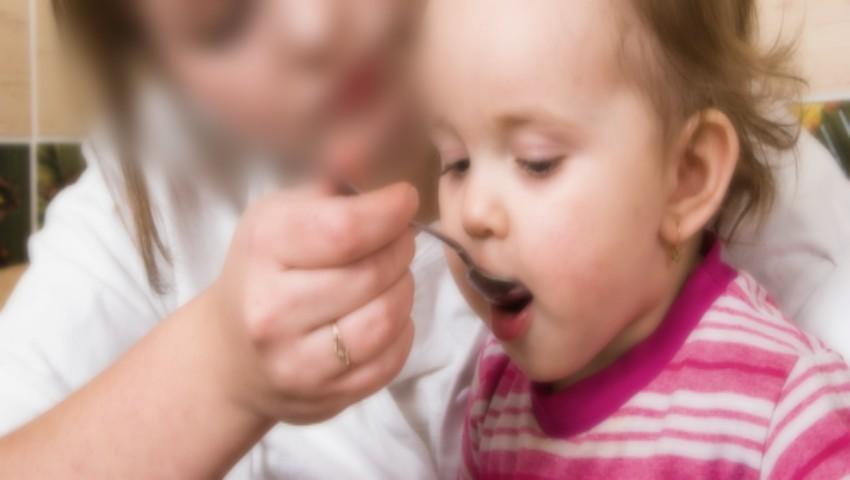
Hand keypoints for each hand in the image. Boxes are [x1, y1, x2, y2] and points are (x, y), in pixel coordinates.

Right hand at [205, 182, 418, 424]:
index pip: (346, 229)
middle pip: (373, 274)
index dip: (390, 211)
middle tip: (398, 239)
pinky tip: (386, 314)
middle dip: (401, 249)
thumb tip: (373, 145)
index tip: (404, 200)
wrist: (230, 354)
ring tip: (393, 276)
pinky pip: (389, 361)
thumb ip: (329, 186)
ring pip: (386, 320)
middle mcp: (272, 309)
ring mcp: (295, 361)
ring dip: (404, 290)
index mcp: (263, 249)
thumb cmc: (265, 271)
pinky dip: (402, 331)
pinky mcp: (321, 398)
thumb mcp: (280, 216)